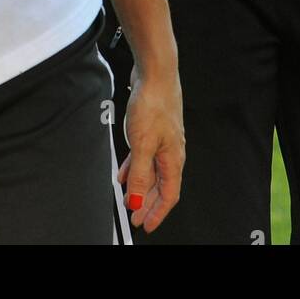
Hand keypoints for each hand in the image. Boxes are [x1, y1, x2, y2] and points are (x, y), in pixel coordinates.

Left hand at [118, 68, 184, 233]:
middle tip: (135, 216)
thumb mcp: (143, 144)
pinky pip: (145, 156)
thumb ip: (141, 175)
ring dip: (141, 187)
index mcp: (174, 158)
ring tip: (129, 198)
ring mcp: (163, 140)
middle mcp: (172, 151)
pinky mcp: (154, 129)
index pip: (169, 195)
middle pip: (161, 185)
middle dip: (148, 203)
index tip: (146, 225)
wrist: (155, 73)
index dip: (158, 213)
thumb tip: (138, 200)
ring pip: (153, 171)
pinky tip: (125, 172)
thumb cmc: (154, 103)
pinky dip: (136, 167)